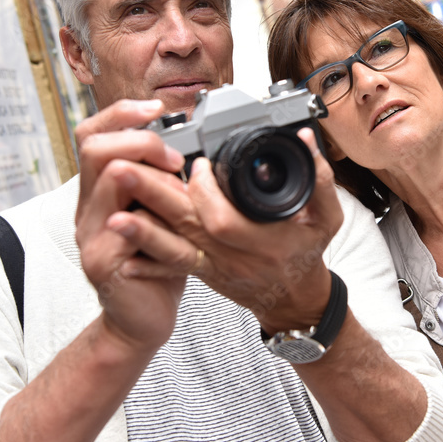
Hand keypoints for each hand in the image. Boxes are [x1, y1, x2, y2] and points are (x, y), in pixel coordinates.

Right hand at [73, 99, 197, 351]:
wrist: (142, 318)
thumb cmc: (157, 263)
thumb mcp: (162, 213)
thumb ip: (165, 183)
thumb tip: (194, 147)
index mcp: (100, 191)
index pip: (93, 134)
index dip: (123, 114)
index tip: (157, 108)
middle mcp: (88, 208)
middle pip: (95, 147)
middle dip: (141, 141)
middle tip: (173, 158)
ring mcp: (90, 234)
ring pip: (109, 178)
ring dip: (151, 172)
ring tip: (176, 183)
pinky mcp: (102, 260)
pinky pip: (124, 226)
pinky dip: (154, 216)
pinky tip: (172, 220)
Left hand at [121, 127, 343, 333]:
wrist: (295, 302)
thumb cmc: (309, 256)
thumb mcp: (328, 219)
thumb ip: (320, 180)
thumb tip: (304, 139)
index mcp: (267, 243)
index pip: (223, 220)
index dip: (205, 192)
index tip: (197, 163)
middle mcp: (236, 259)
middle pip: (187, 229)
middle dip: (155, 197)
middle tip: (125, 168)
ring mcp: (216, 269)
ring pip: (172, 246)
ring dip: (141, 226)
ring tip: (114, 203)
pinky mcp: (203, 273)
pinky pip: (170, 264)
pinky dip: (146, 255)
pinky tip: (120, 243)